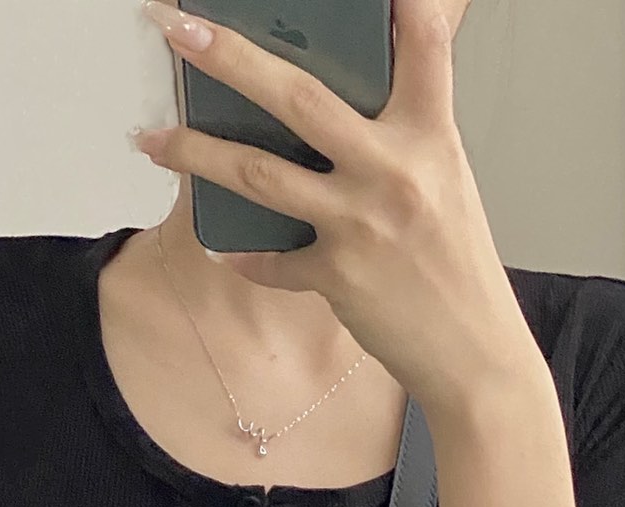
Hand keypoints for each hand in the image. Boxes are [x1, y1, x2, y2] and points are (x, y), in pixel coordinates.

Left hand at [135, 0, 532, 415]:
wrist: (474, 354)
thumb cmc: (457, 267)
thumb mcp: (447, 181)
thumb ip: (404, 134)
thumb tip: (343, 102)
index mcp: (431, 137)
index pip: (425, 46)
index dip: (405, 5)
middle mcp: (395, 172)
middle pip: (299, 97)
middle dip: (230, 57)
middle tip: (178, 30)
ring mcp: (361, 224)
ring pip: (258, 173)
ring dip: (194, 153)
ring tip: (150, 139)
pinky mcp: (338, 276)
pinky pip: (271, 261)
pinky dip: (245, 257)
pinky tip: (225, 250)